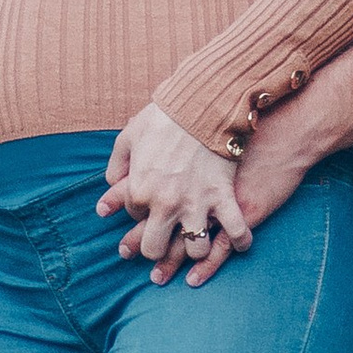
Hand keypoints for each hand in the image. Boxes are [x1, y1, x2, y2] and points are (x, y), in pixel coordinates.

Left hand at [97, 100, 252, 286]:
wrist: (203, 103)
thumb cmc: (164, 117)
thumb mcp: (128, 136)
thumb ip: (116, 166)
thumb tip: (111, 188)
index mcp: (140, 190)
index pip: (134, 217)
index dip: (141, 209)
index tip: (151, 200)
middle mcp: (165, 205)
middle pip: (154, 248)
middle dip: (157, 247)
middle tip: (164, 239)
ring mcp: (196, 204)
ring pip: (194, 249)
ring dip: (197, 249)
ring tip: (199, 242)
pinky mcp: (223, 197)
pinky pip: (235, 230)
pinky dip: (240, 241)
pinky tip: (241, 243)